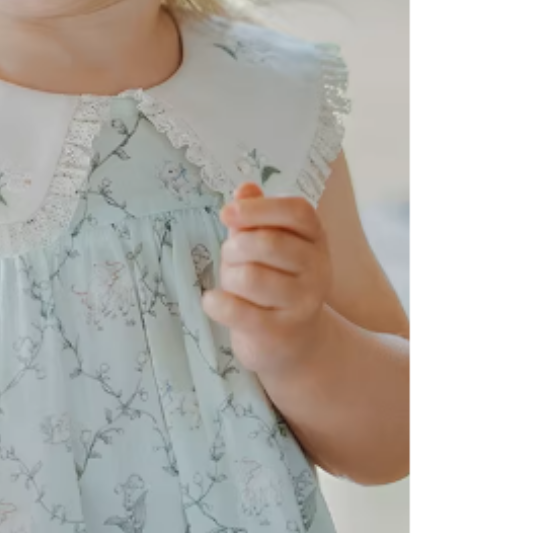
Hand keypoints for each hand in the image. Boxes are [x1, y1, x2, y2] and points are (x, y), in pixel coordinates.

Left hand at [201, 182, 331, 377]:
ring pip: (251, 277)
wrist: (293, 343)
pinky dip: (216, 303)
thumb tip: (245, 189)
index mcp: (315, 240)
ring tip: (232, 284)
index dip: (258, 208)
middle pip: (268, 243)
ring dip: (228, 277)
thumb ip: (254, 217)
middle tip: (230, 257)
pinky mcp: (281, 333)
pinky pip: (238, 311)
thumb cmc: (274, 282)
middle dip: (235, 247)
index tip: (226, 213)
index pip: (297, 211)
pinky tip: (214, 301)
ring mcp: (303, 304)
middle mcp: (318, 270)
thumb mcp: (266, 244)